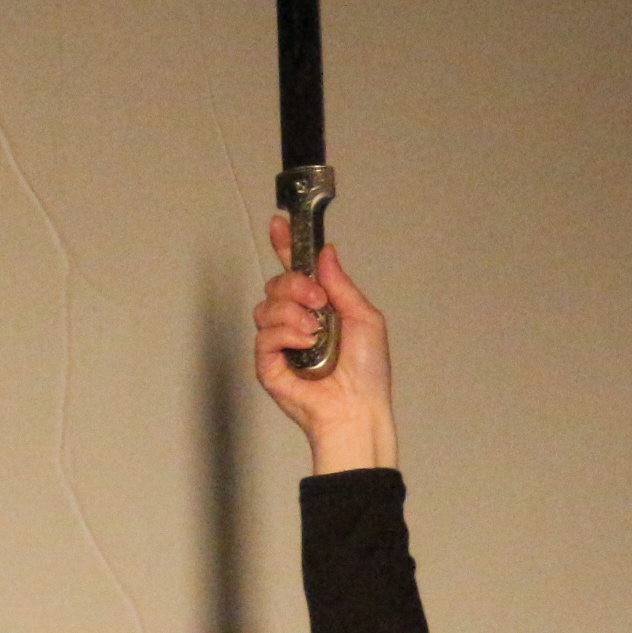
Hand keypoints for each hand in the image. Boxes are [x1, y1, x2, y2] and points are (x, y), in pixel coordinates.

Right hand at [253, 214, 397, 474]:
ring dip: (292, 312)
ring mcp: (279, 343)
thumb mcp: (364, 318)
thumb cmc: (367, 372)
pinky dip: (286, 334)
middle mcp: (295, 322)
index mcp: (319, 309)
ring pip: (266, 306)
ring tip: (314, 331)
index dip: (286, 246)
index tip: (279, 224)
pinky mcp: (267, 363)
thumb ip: (341, 284)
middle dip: (295, 285)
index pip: (296, 272)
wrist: (357, 408)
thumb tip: (326, 252)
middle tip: (319, 302)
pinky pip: (264, 334)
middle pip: (277, 283)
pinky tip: (305, 344)